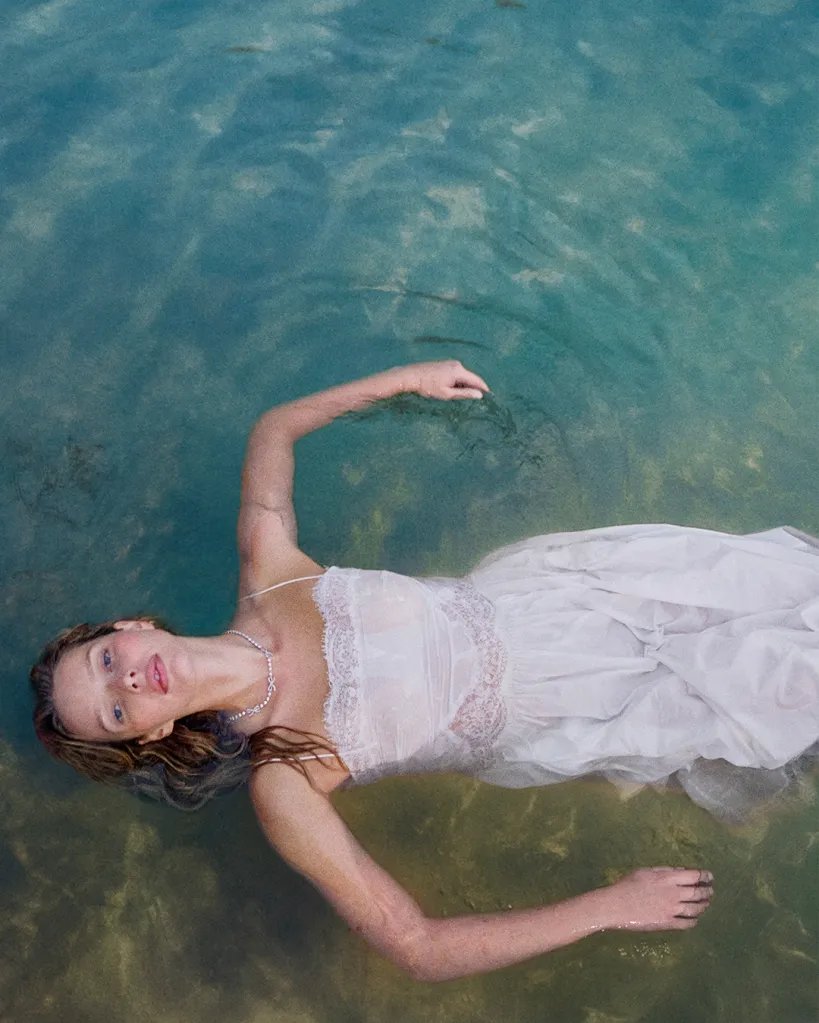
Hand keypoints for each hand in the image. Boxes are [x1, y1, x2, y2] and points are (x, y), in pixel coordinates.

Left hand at [408, 360, 489, 399]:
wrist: (411, 376)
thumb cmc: (428, 387)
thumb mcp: (447, 394)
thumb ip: (464, 394)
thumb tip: (480, 395)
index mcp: (459, 371)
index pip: (477, 380)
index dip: (484, 389)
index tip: (490, 397)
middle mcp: (457, 364)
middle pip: (471, 378)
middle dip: (474, 388)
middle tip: (477, 400)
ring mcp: (451, 363)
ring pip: (463, 376)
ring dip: (465, 385)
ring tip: (462, 396)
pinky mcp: (445, 364)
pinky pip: (457, 373)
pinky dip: (458, 381)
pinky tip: (453, 389)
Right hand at [599, 867, 713, 931]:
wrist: (617, 905)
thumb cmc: (628, 884)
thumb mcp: (646, 871)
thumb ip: (665, 870)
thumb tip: (681, 871)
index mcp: (668, 878)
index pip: (694, 875)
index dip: (704, 876)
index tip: (710, 876)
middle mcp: (674, 894)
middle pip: (698, 893)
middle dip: (707, 891)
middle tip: (711, 891)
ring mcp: (673, 910)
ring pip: (696, 909)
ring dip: (703, 906)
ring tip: (706, 904)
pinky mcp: (668, 923)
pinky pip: (687, 923)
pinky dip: (694, 921)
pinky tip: (695, 919)